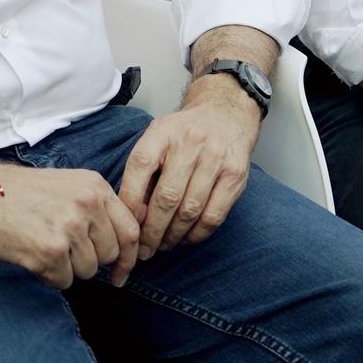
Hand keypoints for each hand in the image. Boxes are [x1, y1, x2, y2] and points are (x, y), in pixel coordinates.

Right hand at [0, 161, 139, 288]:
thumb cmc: (15, 191)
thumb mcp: (65, 185)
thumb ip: (95, 207)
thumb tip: (123, 242)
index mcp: (94, 186)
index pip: (131, 230)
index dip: (129, 256)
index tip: (121, 271)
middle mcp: (86, 205)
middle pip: (109, 254)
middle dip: (89, 260)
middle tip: (62, 250)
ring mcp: (70, 229)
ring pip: (87, 271)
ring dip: (66, 267)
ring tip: (41, 245)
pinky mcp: (50, 252)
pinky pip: (64, 281)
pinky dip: (48, 275)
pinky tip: (31, 255)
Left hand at [118, 91, 258, 259]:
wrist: (225, 114)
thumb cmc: (184, 133)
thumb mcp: (157, 139)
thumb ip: (144, 172)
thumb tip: (133, 215)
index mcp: (162, 132)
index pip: (139, 167)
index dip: (130, 201)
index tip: (126, 225)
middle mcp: (190, 143)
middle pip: (167, 196)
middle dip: (152, 230)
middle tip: (143, 249)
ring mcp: (216, 158)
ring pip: (190, 210)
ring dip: (173, 235)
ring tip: (162, 246)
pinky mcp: (235, 175)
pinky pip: (214, 215)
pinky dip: (198, 233)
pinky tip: (186, 238)